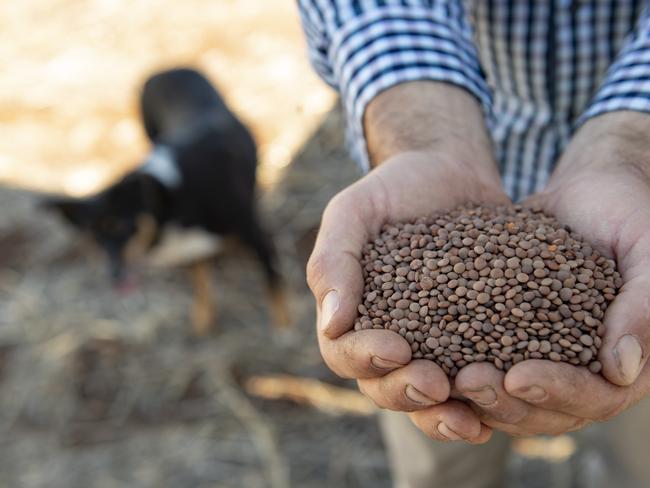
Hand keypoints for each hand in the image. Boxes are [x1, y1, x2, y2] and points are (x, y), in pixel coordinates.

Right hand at [307, 80, 509, 443]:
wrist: (452, 171)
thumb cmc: (394, 188)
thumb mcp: (354, 211)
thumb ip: (333, 261)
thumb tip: (331, 324)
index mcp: (352, 315)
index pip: (344, 353)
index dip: (365, 359)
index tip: (396, 347)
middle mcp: (388, 337)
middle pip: (384, 387)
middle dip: (406, 392)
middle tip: (435, 383)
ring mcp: (432, 344)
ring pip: (427, 398)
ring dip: (444, 415)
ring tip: (470, 420)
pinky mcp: (475, 340)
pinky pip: (473, 381)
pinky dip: (484, 402)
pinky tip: (504, 408)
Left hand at [456, 112, 649, 435]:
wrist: (590, 190)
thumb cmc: (630, 213)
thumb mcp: (647, 249)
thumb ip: (642, 306)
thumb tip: (620, 371)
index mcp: (624, 362)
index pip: (595, 396)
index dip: (558, 391)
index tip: (518, 375)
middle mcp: (582, 369)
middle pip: (543, 410)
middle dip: (504, 401)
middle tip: (467, 381)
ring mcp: (542, 355)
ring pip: (506, 395)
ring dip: (472, 393)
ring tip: (435, 375)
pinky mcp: (507, 334)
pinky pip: (481, 357)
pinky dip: (453, 362)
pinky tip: (421, 352)